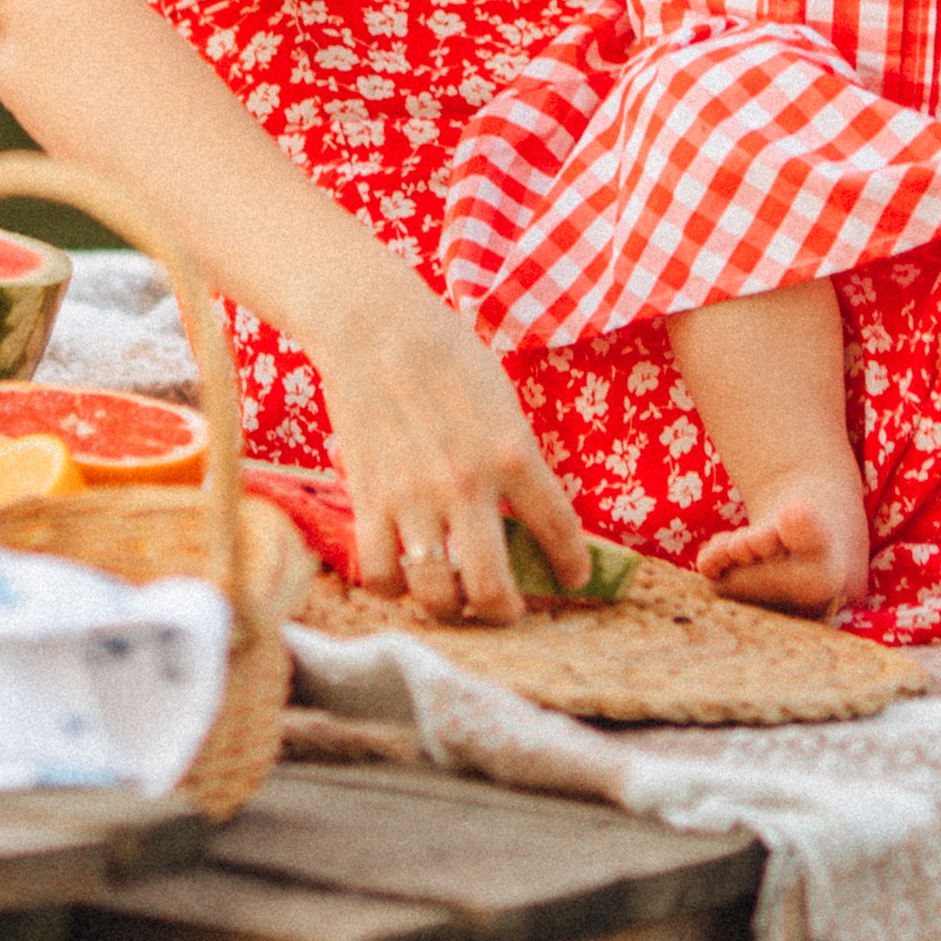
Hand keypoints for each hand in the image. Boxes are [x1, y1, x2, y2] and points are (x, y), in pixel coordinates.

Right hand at [313, 275, 589, 624]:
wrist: (375, 326)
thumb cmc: (446, 353)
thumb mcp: (502, 401)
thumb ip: (517, 458)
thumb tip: (527, 512)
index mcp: (513, 453)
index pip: (559, 531)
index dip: (572, 565)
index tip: (572, 576)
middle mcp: (466, 485)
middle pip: (491, 590)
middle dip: (506, 613)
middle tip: (507, 607)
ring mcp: (414, 498)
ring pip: (434, 595)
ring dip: (449, 608)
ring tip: (454, 599)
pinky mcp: (368, 499)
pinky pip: (378, 573)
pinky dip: (392, 587)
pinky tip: (403, 575)